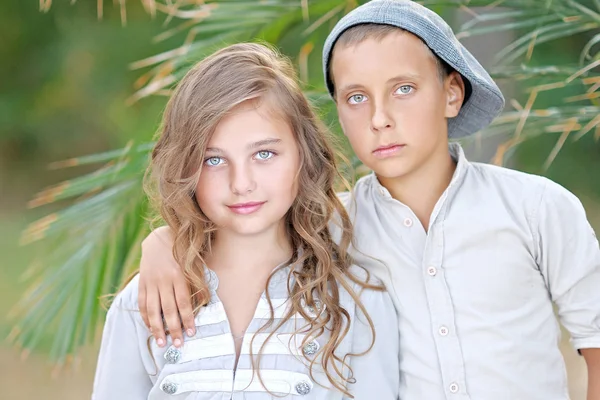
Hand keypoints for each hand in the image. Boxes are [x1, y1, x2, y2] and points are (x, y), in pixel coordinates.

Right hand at [138, 226, 193, 347]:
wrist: (158, 238)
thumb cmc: (182, 253)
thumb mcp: (194, 264)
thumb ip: (198, 283)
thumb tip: (206, 302)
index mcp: (178, 275)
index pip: (183, 303)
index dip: (188, 319)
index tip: (192, 333)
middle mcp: (163, 280)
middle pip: (168, 310)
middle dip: (174, 329)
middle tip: (178, 345)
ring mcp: (151, 282)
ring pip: (152, 309)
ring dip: (157, 328)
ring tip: (161, 343)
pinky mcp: (142, 282)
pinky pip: (142, 303)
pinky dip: (145, 317)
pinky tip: (150, 328)